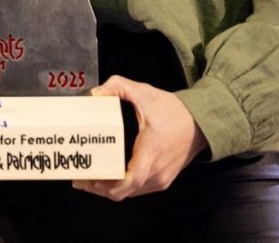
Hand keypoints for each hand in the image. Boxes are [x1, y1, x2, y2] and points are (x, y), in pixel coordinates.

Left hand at [72, 75, 206, 200]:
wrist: (199, 123)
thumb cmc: (174, 111)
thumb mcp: (144, 93)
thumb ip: (118, 86)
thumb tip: (94, 93)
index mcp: (151, 154)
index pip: (130, 181)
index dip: (108, 185)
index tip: (90, 179)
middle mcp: (157, 173)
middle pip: (124, 192)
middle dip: (99, 188)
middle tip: (79, 178)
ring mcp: (161, 179)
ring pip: (130, 193)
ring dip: (109, 189)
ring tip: (89, 178)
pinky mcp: (162, 180)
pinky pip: (138, 189)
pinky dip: (122, 186)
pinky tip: (109, 177)